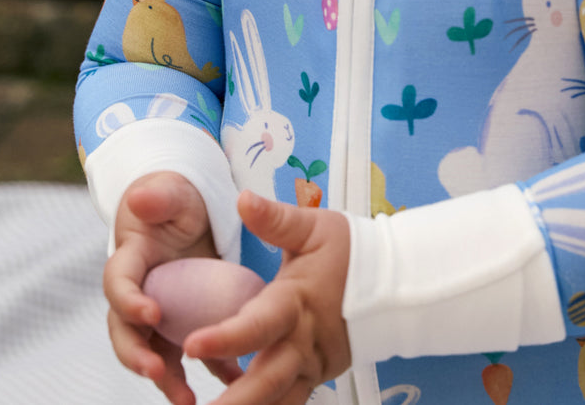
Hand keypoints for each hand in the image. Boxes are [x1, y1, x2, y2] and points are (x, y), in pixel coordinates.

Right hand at [104, 171, 241, 404]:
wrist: (189, 213)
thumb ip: (158, 196)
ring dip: (168, 379)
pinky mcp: (184, 324)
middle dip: (137, 357)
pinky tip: (233, 382)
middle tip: (157, 373)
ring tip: (188, 402)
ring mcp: (159, 314)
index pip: (117, 284)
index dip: (129, 302)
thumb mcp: (171, 192)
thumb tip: (140, 198)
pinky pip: (192, 352)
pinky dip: (210, 369)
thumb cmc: (176, 199)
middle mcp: (138, 293)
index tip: (151, 314)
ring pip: (155, 352)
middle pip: (126, 332)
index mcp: (130, 259)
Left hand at [184, 190, 351, 404]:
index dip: (226, 336)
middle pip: (268, 379)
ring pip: (279, 399)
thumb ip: (275, 219)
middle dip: (234, 401)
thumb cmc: (352, 253)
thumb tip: (244, 200)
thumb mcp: (314, 227)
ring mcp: (312, 365)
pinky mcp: (316, 376)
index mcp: (297, 302)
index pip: (258, 324)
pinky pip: (290, 402)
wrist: (394, 284)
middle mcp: (304, 341)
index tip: (191, 345)